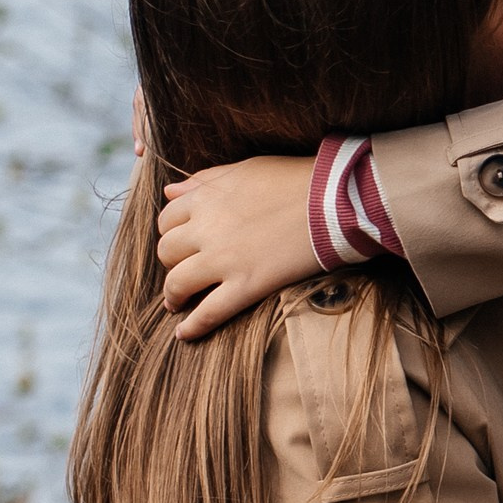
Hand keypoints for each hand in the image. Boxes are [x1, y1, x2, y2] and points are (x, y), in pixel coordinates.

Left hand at [156, 156, 319, 339]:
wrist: (336, 199)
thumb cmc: (297, 179)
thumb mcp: (247, 168)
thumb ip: (205, 179)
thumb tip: (169, 190)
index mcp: (206, 198)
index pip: (168, 218)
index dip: (173, 231)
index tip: (184, 241)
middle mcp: (207, 229)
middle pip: (167, 251)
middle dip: (172, 261)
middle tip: (185, 268)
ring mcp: (225, 259)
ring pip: (177, 282)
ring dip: (173, 294)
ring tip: (178, 302)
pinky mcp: (247, 285)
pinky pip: (209, 313)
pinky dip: (193, 326)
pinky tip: (185, 334)